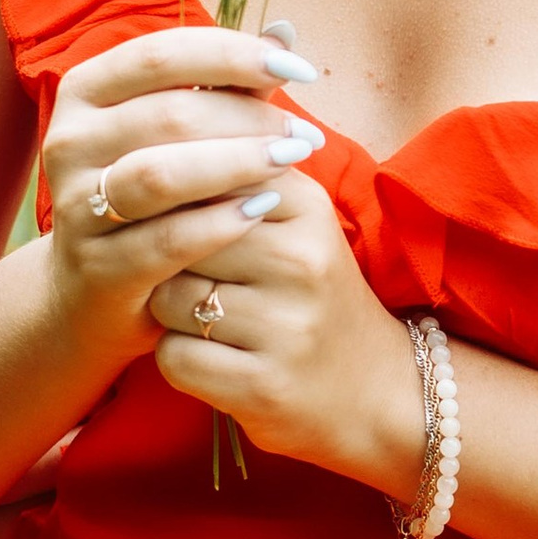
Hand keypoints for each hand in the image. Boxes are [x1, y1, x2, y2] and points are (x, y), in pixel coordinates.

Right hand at [40, 25, 326, 368]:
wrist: (94, 286)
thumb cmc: (155, 185)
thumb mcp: (183, 129)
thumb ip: (231, 81)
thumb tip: (287, 29)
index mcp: (87, 90)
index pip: (163, 54)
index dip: (236, 54)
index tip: (302, 70)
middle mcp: (69, 141)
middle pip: (170, 114)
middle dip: (250, 119)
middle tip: (306, 135)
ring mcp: (75, 206)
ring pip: (162, 174)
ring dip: (237, 164)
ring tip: (291, 162)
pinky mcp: (95, 266)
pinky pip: (166, 238)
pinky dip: (220, 222)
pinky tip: (262, 209)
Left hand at [149, 177, 424, 494]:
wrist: (372, 389)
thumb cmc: (315, 293)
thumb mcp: (299, 222)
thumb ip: (244, 178)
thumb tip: (165, 150)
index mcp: (309, 208)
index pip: (209, 181)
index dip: (178, 204)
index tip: (178, 219)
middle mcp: (302, 262)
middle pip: (181, 240)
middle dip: (170, 261)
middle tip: (195, 278)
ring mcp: (286, 327)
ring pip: (170, 299)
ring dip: (169, 313)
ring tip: (203, 318)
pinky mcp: (263, 387)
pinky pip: (175, 359)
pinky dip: (176, 360)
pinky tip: (209, 357)